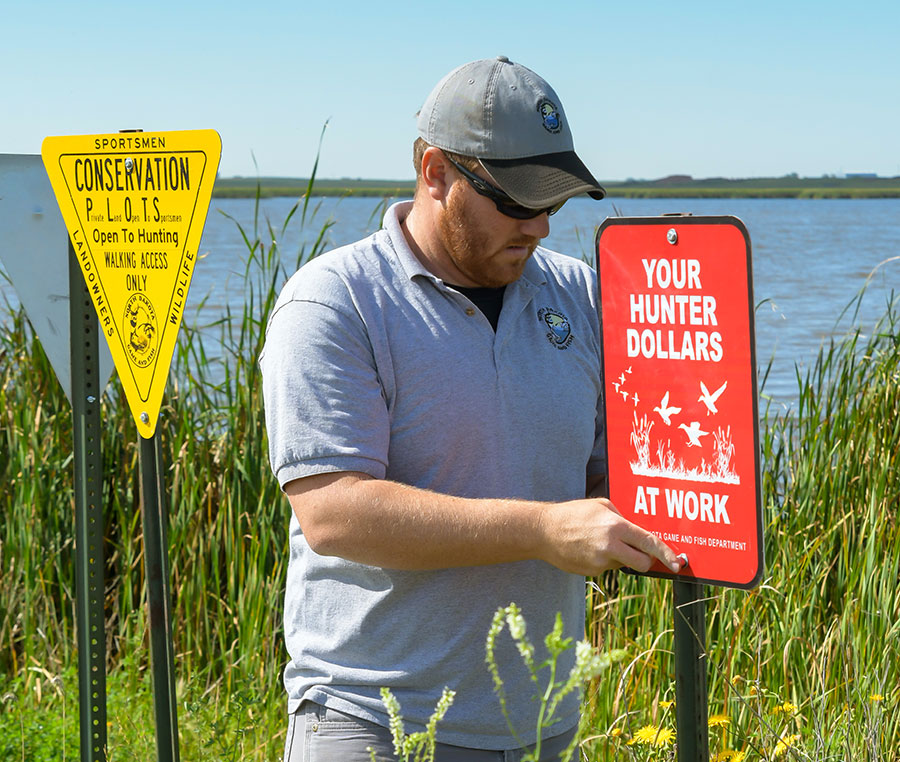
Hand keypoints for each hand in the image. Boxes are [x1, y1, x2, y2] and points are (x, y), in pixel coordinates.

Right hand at [537, 497, 682, 575]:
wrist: (544, 531)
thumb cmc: (573, 514)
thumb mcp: (601, 506)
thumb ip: (622, 518)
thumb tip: (637, 532)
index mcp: (616, 527)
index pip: (649, 543)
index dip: (667, 554)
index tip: (678, 563)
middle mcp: (610, 546)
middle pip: (642, 564)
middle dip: (644, 561)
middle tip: (636, 551)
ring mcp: (600, 561)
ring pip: (623, 565)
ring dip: (619, 557)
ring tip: (597, 542)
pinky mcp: (592, 571)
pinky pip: (607, 567)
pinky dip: (603, 560)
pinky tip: (587, 548)